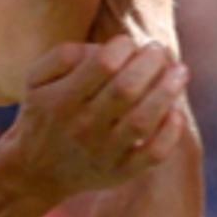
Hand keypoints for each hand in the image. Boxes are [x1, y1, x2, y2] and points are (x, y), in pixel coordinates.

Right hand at [0, 41, 186, 197]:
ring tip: (180, 72)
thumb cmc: (45, 113)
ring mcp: (103, 153)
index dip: (124, 46)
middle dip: (151, 63)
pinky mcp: (121, 173)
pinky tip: (175, 112)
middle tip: (159, 50)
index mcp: (62, 100)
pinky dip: (170, 132)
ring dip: (167, 92)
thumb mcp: (37, 80)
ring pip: (142, 120)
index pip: (103, 65)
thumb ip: (64, 55)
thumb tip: (107, 48)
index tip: (129, 43)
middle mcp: (82, 127)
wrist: (36, 170)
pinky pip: (153, 154)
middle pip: (126, 89)